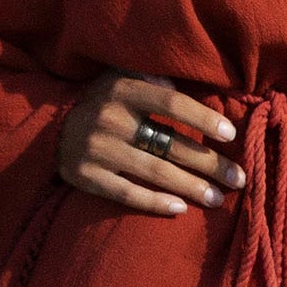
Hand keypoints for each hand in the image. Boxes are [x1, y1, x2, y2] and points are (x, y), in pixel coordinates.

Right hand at [57, 69, 246, 215]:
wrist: (48, 128)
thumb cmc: (103, 101)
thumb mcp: (121, 77)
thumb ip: (153, 77)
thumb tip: (190, 82)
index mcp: (124, 90)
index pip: (172, 104)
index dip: (204, 118)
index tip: (231, 135)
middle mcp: (110, 119)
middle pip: (170, 144)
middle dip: (209, 163)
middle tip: (238, 178)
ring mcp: (97, 150)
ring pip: (154, 172)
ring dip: (191, 188)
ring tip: (218, 199)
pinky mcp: (85, 177)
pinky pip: (127, 194)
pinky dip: (155, 203)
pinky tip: (180, 209)